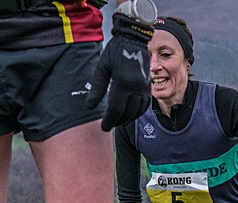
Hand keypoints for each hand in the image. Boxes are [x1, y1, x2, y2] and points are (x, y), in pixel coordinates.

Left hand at [86, 13, 152, 130]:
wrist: (133, 40)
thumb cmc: (114, 52)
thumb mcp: (102, 68)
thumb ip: (97, 88)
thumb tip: (90, 106)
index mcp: (122, 82)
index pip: (116, 109)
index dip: (109, 121)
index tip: (103, 127)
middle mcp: (135, 87)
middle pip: (126, 113)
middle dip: (116, 122)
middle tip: (108, 126)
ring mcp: (144, 87)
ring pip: (136, 111)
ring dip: (126, 119)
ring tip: (117, 121)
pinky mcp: (148, 87)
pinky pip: (144, 106)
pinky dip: (137, 113)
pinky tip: (129, 114)